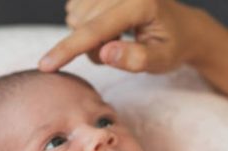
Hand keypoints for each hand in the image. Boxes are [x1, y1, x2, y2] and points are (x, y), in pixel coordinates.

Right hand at [39, 0, 201, 72]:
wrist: (182, 27)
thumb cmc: (173, 47)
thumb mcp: (162, 60)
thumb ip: (137, 59)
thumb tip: (105, 52)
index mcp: (140, 3)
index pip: (97, 28)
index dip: (69, 49)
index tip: (45, 66)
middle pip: (82, 22)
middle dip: (91, 46)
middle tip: (118, 53)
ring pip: (76, 16)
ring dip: (89, 37)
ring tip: (117, 41)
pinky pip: (77, 9)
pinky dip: (88, 26)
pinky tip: (110, 29)